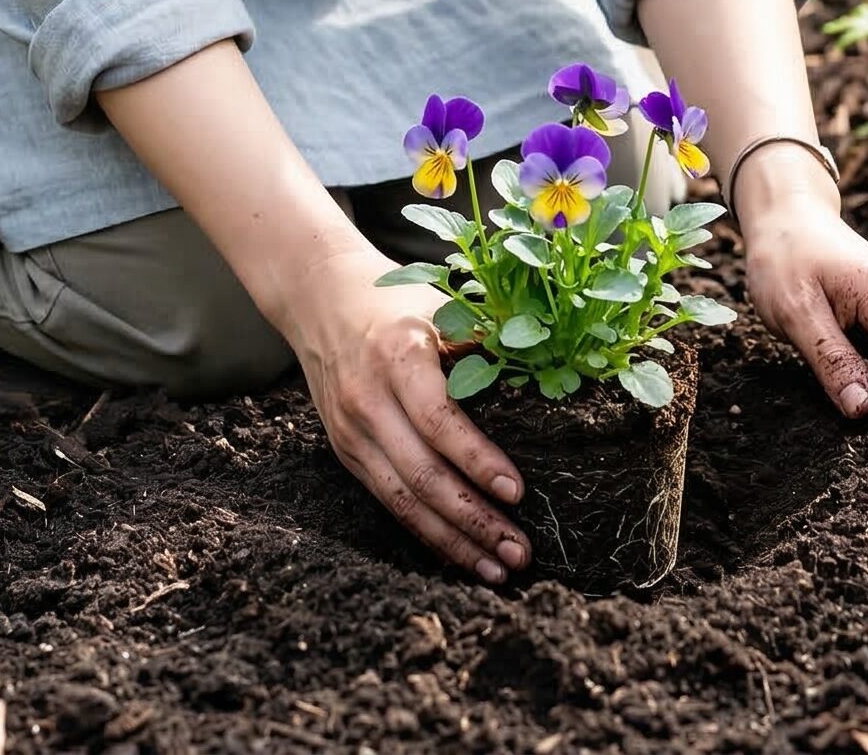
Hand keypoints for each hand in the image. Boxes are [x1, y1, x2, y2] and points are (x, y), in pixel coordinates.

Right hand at [279, 243, 533, 581]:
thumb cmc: (397, 301)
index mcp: (397, 356)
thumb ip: (484, 341)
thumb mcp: (441, 305)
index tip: (518, 492)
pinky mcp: (347, 453)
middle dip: (474, 520)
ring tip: (498, 569)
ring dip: (453, 542)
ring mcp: (352, 433)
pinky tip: (460, 554)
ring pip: (403, 502)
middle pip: (422, 475)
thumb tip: (547, 378)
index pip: (438, 420)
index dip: (478, 460)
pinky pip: (389, 502)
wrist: (320, 299)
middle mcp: (368, 400)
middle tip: (521, 551)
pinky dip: (426, 533)